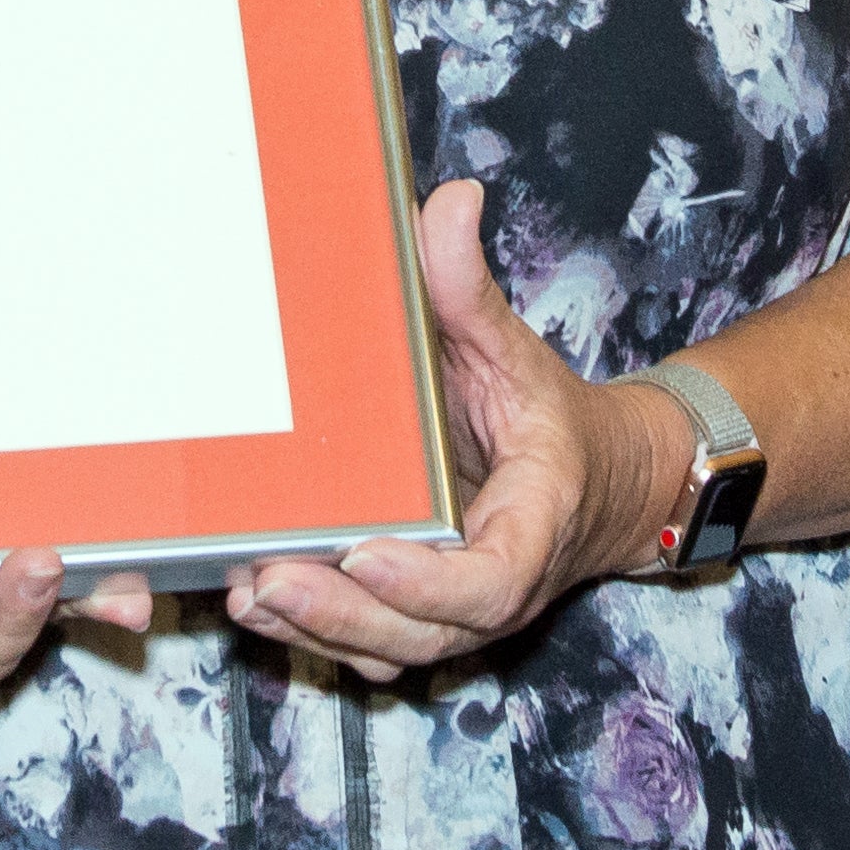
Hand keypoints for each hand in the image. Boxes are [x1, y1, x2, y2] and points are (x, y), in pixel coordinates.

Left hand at [225, 180, 682, 681]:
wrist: (599, 484)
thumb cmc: (550, 420)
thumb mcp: (514, 347)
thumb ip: (471, 287)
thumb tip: (451, 201)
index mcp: (532, 524)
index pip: (487, 580)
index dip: (428, 580)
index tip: (370, 554)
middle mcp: (498, 586)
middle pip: (423, 631)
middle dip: (343, 613)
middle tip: (271, 581)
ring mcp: (460, 615)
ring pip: (391, 648)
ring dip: (318, 631)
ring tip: (250, 595)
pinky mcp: (425, 618)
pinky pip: (373, 644)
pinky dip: (318, 636)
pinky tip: (260, 606)